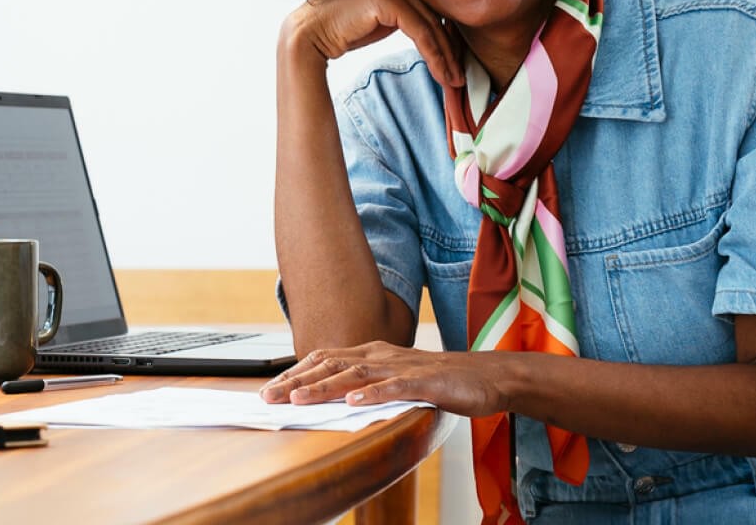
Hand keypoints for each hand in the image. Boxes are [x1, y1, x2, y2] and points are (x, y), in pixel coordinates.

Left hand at [259, 340, 507, 417]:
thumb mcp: (395, 380)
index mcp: (374, 353)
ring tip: (298, 398)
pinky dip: (373, 394)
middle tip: (268, 396)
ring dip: (324, 386)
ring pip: (357, 375)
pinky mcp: (427, 383)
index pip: (326, 359)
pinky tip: (354, 403)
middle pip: (332, 365)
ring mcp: (404, 367)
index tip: (269, 388)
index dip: (296, 372)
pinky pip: (396, 388)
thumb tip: (332, 398)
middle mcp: (383, 355)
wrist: (487, 377)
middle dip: (297, 380)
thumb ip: (366, 385)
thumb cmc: (440, 381)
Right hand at [281, 0, 462, 87]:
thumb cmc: (343, 27)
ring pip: (431, 22)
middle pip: (433, 9)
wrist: (309, 34)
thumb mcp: (382, 15)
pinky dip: (435, 56)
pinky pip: (421, 30)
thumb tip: (439, 26)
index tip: (456, 57)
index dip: (446, 29)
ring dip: (446, 56)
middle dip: (450, 45)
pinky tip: (442, 74)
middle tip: (460, 73)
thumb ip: (407, 11)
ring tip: (454, 80)